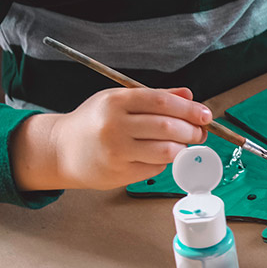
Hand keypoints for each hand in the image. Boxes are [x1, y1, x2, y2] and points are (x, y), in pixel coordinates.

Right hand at [12, 87, 210, 190]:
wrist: (61, 150)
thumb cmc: (94, 122)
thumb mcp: (118, 101)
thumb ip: (155, 97)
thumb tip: (188, 94)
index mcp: (116, 101)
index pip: (163, 102)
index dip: (190, 109)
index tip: (205, 115)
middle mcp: (115, 125)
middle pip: (168, 128)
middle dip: (193, 130)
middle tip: (200, 132)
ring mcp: (117, 151)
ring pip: (167, 150)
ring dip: (183, 148)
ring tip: (184, 143)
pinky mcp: (120, 173)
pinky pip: (157, 167)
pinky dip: (167, 161)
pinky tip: (162, 155)